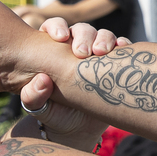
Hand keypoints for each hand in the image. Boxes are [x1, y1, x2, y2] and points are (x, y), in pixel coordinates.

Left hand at [11, 19, 128, 150]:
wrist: (77, 129)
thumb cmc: (53, 113)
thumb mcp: (39, 108)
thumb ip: (32, 97)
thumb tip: (41, 80)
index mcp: (53, 50)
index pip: (53, 28)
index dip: (56, 26)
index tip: (60, 37)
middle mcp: (76, 48)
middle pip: (81, 30)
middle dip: (84, 35)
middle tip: (83, 52)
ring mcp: (97, 55)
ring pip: (103, 35)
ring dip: (104, 38)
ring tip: (101, 52)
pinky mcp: (115, 64)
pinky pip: (122, 49)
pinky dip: (124, 46)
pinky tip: (122, 49)